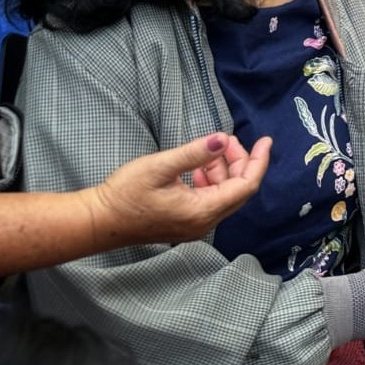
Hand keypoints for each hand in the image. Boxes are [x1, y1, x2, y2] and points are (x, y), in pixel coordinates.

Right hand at [88, 132, 271, 245]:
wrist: (98, 221)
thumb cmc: (124, 194)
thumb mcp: (160, 166)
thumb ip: (194, 153)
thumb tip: (222, 140)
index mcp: (202, 212)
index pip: (246, 186)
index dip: (258, 162)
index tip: (265, 140)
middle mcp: (204, 223)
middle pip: (238, 190)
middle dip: (240, 162)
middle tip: (227, 140)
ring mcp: (194, 225)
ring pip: (224, 194)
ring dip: (223, 170)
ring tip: (210, 149)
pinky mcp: (185, 222)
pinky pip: (210, 199)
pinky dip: (211, 180)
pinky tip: (199, 167)